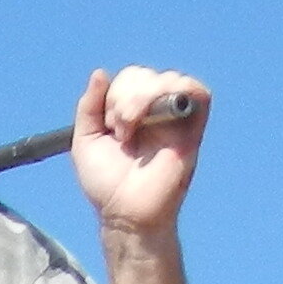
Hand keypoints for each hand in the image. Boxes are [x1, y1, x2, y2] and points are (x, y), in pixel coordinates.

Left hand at [72, 65, 208, 247]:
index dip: (114, 94)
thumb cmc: (106, 184)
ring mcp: (175, 119)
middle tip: (120, 131)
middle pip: (145, 75)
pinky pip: (197, 92)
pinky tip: (156, 113)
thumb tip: (100, 72)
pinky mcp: (193, 128)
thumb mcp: (85, 140)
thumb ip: (88, 106)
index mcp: (134, 113)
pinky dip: (178, 90)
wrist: (126, 211)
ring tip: (131, 128)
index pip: (130, 78)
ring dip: (142, 97)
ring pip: (167, 79)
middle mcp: (156, 113)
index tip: (109, 126)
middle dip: (124, 97)